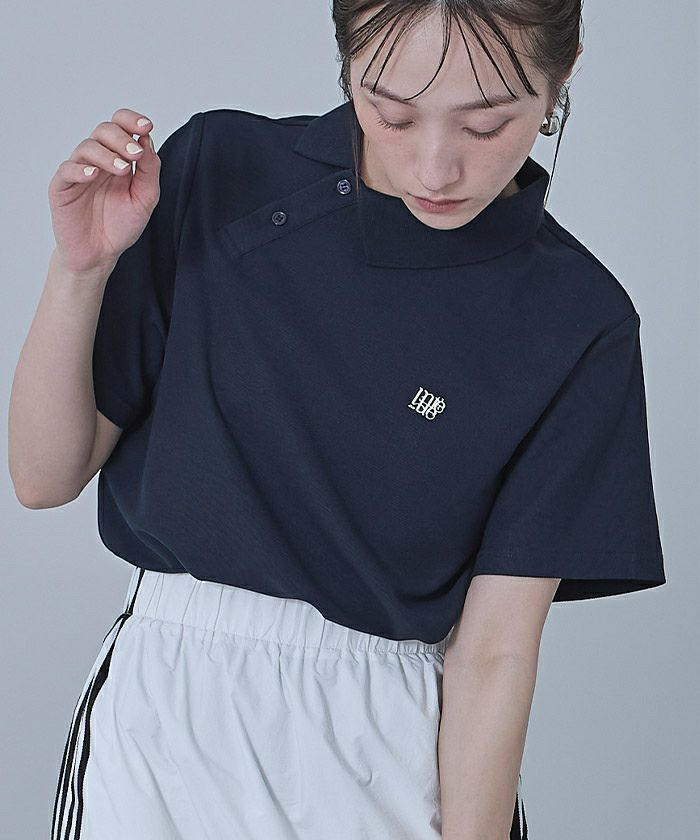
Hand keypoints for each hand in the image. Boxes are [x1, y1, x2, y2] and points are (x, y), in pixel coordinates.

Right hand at [47, 107, 160, 275]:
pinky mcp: (62, 187)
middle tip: (136, 155)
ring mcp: (78, 171)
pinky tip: (93, 174)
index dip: (131, 121)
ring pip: (87, 147)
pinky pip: (67, 170)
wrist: (100, 254)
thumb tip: (148, 140)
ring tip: (123, 169)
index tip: (147, 126)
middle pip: (104, 131)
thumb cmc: (121, 226)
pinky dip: (80, 169)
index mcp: (118, 158)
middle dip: (121, 138)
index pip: (121, 127)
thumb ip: (150, 172)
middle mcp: (97, 160)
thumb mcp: (145, 199)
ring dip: (106, 154)